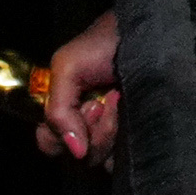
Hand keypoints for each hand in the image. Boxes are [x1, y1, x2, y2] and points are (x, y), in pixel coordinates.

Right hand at [37, 6, 120, 165]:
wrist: (145, 34)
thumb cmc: (104, 44)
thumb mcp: (67, 68)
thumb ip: (58, 111)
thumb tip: (76, 152)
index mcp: (64, 110)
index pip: (50, 144)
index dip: (59, 135)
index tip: (82, 106)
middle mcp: (85, 126)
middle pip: (75, 157)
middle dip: (89, 131)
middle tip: (102, 101)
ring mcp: (111, 134)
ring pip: (100, 160)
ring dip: (108, 133)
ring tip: (120, 100)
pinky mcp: (135, 139)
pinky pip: (124, 160)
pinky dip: (127, 142)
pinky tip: (133, 114)